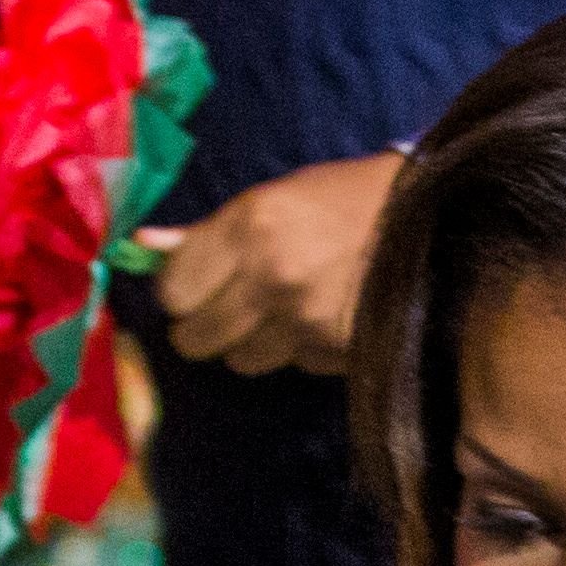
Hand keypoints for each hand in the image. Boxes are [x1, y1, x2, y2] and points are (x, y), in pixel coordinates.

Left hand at [144, 153, 401, 378]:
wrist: (424, 218)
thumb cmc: (337, 200)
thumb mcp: (267, 200)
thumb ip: (204, 233)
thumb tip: (141, 247)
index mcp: (248, 226)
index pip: (173, 291)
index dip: (176, 295)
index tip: (189, 289)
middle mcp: (271, 276)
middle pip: (197, 338)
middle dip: (201, 329)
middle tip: (219, 311)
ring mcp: (304, 320)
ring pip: (240, 360)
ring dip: (248, 344)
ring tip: (273, 313)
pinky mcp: (334, 350)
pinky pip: (290, 365)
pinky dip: (294, 350)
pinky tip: (315, 319)